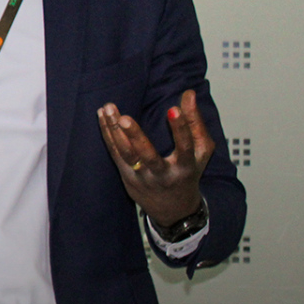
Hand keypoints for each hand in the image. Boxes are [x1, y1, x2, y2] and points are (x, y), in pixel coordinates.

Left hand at [98, 89, 211, 227]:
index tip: (173, 109)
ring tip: (109, 109)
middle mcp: (162, 174)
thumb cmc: (187, 174)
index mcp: (185, 167)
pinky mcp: (126, 176)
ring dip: (114, 131)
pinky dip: (108, 134)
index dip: (181, 129)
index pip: (185, 147)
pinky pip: (115, 154)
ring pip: (125, 155)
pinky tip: (103, 116)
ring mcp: (142, 177)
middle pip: (147, 156)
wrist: (173, 209)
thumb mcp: (201, 152)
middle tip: (124, 118)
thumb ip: (195, 122)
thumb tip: (188, 94)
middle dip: (135, 136)